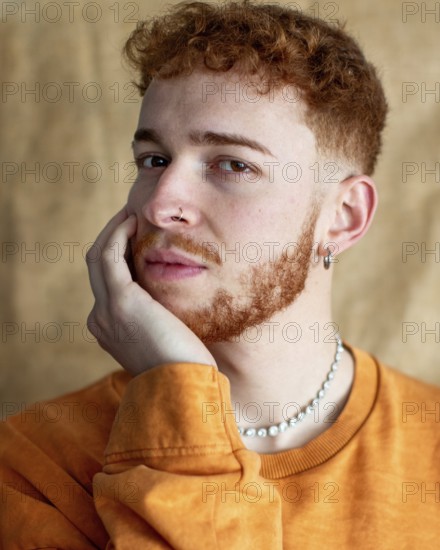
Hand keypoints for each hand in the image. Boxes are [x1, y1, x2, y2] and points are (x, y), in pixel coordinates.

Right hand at [86, 207, 216, 375]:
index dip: (118, 257)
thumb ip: (159, 319)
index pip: (107, 284)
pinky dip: (117, 235)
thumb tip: (172, 303)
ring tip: (131, 215)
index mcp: (109, 329)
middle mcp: (100, 319)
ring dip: (112, 231)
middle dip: (112, 240)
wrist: (185, 390)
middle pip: (97, 267)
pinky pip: (109, 256)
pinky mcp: (120, 301)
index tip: (136, 239)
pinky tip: (133, 222)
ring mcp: (106, 310)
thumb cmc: (186, 369)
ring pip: (98, 257)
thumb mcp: (166, 340)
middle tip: (130, 219)